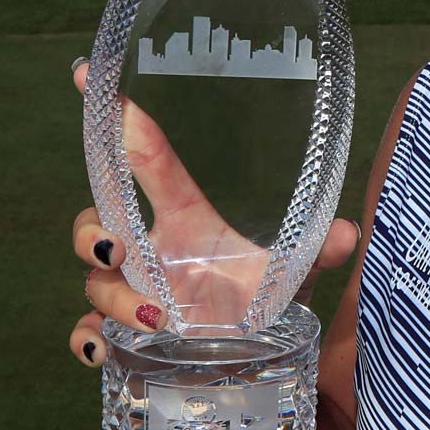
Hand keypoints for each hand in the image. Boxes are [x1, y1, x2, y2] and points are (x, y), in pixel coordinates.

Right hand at [63, 57, 360, 365]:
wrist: (257, 355)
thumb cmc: (264, 296)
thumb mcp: (293, 270)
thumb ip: (316, 250)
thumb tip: (346, 233)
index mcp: (185, 218)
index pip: (143, 158)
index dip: (116, 119)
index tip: (83, 73)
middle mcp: (151, 251)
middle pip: (95, 223)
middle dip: (92, 231)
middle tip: (117, 245)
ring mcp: (134, 294)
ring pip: (95, 282)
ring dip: (111, 297)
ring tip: (152, 315)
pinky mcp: (130, 339)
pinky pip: (86, 335)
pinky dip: (85, 342)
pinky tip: (101, 350)